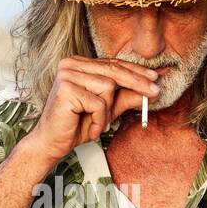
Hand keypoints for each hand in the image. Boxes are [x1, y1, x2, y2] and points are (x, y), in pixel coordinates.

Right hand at [24, 56, 160, 163]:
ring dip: (107, 112)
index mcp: (78, 64)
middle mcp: (71, 64)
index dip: (135, 71)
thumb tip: (151, 89)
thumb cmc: (76, 125)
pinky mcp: (66, 89)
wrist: (50, 143)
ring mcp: (67, 74)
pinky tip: (89, 128)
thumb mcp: (106, 110)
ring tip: (97, 124)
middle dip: (137, 83)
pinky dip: (98, 120)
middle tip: (156, 92)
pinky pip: (98, 103)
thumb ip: (125, 97)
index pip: (112, 64)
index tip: (156, 77)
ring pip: (107, 87)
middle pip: (113, 71)